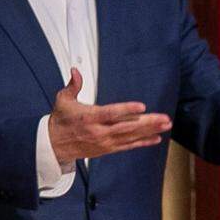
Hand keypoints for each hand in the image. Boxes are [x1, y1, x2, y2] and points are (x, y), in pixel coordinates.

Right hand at [48, 67, 172, 163]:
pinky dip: (143, 142)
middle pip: (127, 127)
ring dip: (150, 131)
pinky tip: (156, 138)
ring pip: (131, 137)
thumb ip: (73, 85)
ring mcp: (105, 142)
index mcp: (89, 117)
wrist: (54, 146)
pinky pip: (128, 146)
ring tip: (165, 126)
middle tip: (164, 118)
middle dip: (148, 123)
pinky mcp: (108, 149)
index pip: (111, 113)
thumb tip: (76, 70)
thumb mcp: (63, 100)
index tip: (142, 106)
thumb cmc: (61, 121)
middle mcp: (99, 131)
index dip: (127, 109)